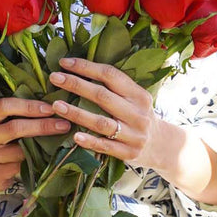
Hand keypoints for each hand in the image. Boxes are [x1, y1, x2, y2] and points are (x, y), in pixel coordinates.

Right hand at [0, 95, 72, 193]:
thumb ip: (13, 116)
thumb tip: (49, 103)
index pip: (3, 106)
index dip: (28, 106)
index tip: (50, 108)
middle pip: (14, 128)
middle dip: (42, 125)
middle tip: (64, 125)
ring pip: (20, 151)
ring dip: (42, 146)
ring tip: (60, 141)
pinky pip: (21, 167)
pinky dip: (36, 162)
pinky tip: (48, 158)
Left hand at [46, 56, 169, 171]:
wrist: (161, 146)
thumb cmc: (138, 116)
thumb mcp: (135, 99)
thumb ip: (115, 87)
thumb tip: (79, 69)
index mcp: (139, 95)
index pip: (110, 75)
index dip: (86, 67)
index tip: (64, 63)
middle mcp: (138, 113)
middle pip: (102, 96)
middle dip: (76, 85)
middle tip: (54, 78)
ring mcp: (134, 135)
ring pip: (101, 122)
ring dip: (77, 113)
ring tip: (56, 105)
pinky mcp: (128, 153)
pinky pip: (105, 146)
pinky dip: (90, 141)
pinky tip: (75, 136)